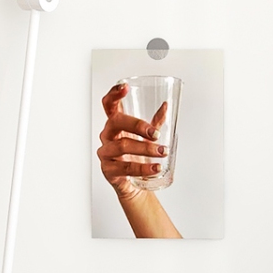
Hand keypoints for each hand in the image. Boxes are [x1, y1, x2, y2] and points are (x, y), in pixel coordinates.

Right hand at [98, 84, 166, 201]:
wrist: (134, 185)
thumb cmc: (136, 157)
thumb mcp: (145, 138)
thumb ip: (154, 122)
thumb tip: (166, 106)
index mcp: (115, 125)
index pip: (109, 105)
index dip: (114, 94)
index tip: (125, 87)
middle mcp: (107, 136)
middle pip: (116, 122)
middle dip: (137, 125)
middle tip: (156, 133)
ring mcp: (106, 152)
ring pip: (122, 145)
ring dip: (145, 148)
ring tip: (162, 152)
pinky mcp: (109, 170)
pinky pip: (126, 168)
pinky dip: (143, 168)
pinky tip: (156, 168)